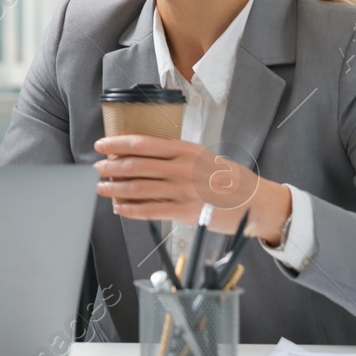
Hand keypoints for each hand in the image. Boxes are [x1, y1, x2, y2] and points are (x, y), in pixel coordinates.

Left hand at [94, 134, 291, 242]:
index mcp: (185, 150)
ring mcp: (183, 190)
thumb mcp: (202, 157)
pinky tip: (120, 208)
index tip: (101, 145)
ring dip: (115, 188)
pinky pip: (150, 210)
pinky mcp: (185, 212)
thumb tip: (141, 157)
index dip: (116, 144)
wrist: (257, 201)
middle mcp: (181, 168)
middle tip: (98, 168)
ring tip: (102, 188)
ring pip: (138, 188)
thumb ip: (174, 156)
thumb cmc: (229, 178)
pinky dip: (130, 209)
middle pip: (135, 165)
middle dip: (110, 167)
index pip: (142, 143)